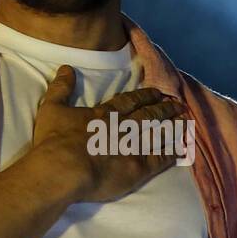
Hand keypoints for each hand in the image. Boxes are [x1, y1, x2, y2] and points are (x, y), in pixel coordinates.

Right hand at [31, 64, 188, 202]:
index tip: (157, 93)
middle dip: (164, 109)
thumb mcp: (52, 108)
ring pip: (157, 134)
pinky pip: (159, 159)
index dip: (144, 96)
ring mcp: (131, 147)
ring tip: (184, 123)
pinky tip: (181, 150)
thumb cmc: (54, 141)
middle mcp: (122, 127)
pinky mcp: (137, 168)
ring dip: (171, 128)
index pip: (129, 102)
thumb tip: (66, 68)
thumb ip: (61, 88)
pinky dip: (171, 154)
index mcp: (104, 114)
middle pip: (148, 116)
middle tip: (178, 105)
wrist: (63, 169)